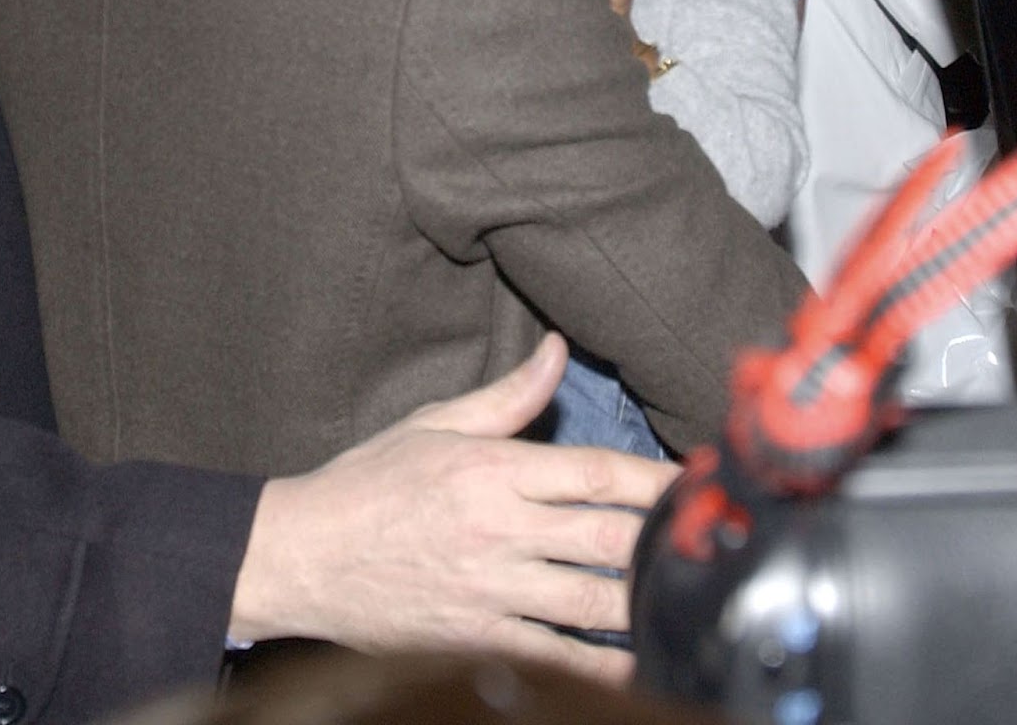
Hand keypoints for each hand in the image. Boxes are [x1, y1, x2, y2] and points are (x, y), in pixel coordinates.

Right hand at [228, 334, 678, 682]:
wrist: (302, 555)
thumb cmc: (368, 484)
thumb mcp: (434, 424)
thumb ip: (507, 396)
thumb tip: (556, 350)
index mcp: (492, 469)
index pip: (596, 472)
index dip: (657, 479)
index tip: (698, 482)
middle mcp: (497, 529)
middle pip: (605, 536)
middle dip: (664, 537)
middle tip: (713, 539)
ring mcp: (488, 590)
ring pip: (589, 601)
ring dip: (643, 600)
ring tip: (690, 595)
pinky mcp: (474, 638)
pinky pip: (550, 655)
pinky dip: (598, 666)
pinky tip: (636, 666)